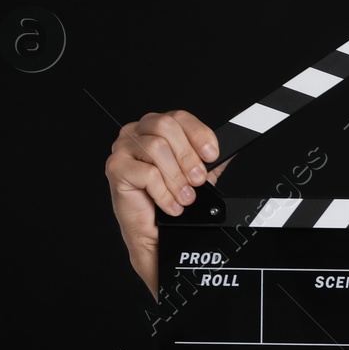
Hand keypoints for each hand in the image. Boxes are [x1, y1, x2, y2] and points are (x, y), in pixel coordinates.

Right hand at [103, 110, 231, 295]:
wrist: (154, 232)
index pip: (179, 117)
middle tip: (197, 180)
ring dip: (176, 178)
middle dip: (188, 156)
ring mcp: (123, 148)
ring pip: (156, 148)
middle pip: (166, 126)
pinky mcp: (115, 168)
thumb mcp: (196, 175)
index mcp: (155, 127)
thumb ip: (211, 160)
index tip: (212, 155)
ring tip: (184, 197)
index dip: (199, 134)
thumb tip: (233, 149)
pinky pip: (147, 173)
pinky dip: (164, 193)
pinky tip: (170, 204)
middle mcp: (137, 132)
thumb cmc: (170, 200)